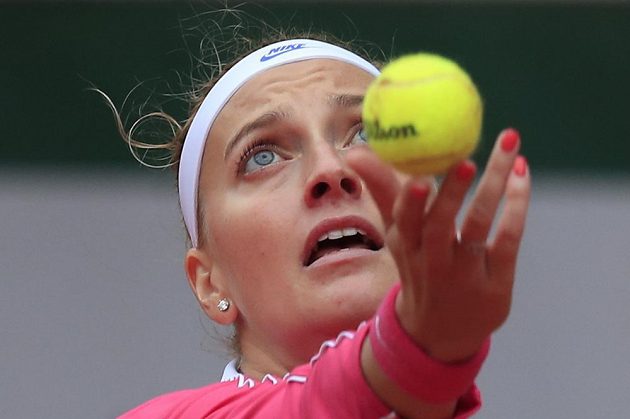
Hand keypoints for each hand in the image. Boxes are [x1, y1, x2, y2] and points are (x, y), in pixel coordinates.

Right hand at [348, 129, 530, 361]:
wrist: (439, 332)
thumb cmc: (418, 267)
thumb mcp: (398, 234)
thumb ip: (383, 190)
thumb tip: (356, 152)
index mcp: (405, 246)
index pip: (403, 223)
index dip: (410, 203)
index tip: (417, 180)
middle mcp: (432, 262)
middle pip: (441, 224)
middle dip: (452, 191)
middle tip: (466, 160)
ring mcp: (466, 273)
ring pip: (479, 223)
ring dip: (493, 184)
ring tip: (508, 146)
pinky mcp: (496, 280)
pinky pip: (508, 237)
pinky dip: (517, 204)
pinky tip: (520, 174)